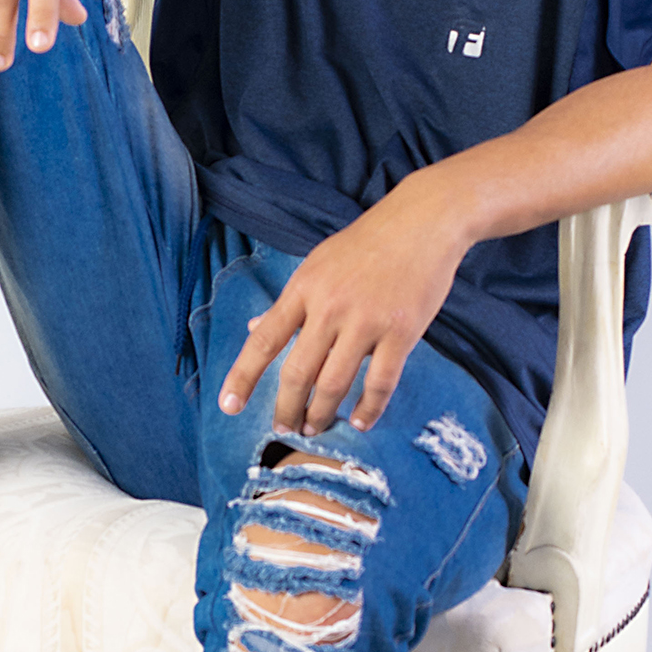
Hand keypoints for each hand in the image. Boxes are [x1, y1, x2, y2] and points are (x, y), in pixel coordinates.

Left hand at [218, 177, 470, 434]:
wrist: (423, 222)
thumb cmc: (367, 244)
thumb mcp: (318, 264)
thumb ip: (290, 302)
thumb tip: (254, 328)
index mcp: (304, 288)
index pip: (264, 339)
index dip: (243, 376)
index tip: (228, 406)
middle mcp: (329, 306)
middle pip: (297, 371)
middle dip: (287, 408)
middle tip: (284, 429)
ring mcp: (366, 320)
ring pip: (334, 382)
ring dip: (321, 413)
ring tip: (315, 427)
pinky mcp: (401, 332)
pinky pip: (380, 382)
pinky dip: (368, 408)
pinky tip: (360, 421)